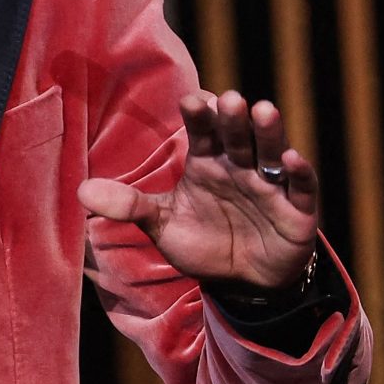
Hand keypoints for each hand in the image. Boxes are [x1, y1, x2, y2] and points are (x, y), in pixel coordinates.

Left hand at [78, 90, 318, 289]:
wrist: (242, 284)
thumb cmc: (203, 243)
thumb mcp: (162, 225)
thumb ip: (128, 205)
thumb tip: (81, 191)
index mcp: (208, 163)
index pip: (202, 132)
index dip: (199, 116)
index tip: (192, 100)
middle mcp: (239, 166)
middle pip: (237, 136)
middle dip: (234, 118)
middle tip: (229, 99)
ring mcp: (270, 186)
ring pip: (271, 152)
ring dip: (269, 132)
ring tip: (264, 110)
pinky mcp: (297, 211)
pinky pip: (301, 188)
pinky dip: (300, 173)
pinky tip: (292, 158)